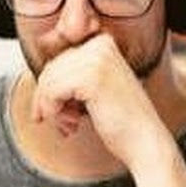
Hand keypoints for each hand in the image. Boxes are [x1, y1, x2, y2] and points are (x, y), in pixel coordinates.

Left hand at [32, 34, 168, 168]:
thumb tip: (40, 78)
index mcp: (103, 43)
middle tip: (64, 123)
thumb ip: (72, 77)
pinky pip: (51, 91)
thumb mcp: (95, 90)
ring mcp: (96, 59)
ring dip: (52, 108)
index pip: (59, 61)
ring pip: (48, 81)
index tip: (58, 111)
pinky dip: (53, 112)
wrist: (145, 142)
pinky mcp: (90, 77)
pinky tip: (71, 126)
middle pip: (51, 69)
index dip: (52, 89)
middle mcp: (100, 45)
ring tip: (69, 125)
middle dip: (49, 99)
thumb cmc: (122, 122)